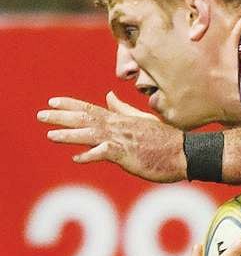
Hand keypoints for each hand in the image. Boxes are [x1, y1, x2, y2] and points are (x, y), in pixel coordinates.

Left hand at [39, 91, 186, 180]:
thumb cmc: (166, 140)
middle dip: (61, 117)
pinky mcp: (128, 155)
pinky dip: (90, 155)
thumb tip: (109, 96)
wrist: (185, 153)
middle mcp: (117, 127)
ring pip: (89, 135)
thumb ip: (123, 109)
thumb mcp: (143, 120)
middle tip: (40, 115)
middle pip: (84, 119)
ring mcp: (122, 140)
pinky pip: (104, 154)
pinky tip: (76, 158)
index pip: (89, 109)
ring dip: (69, 135)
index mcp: (120, 120)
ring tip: (50, 135)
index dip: (69, 105)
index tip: (51, 102)